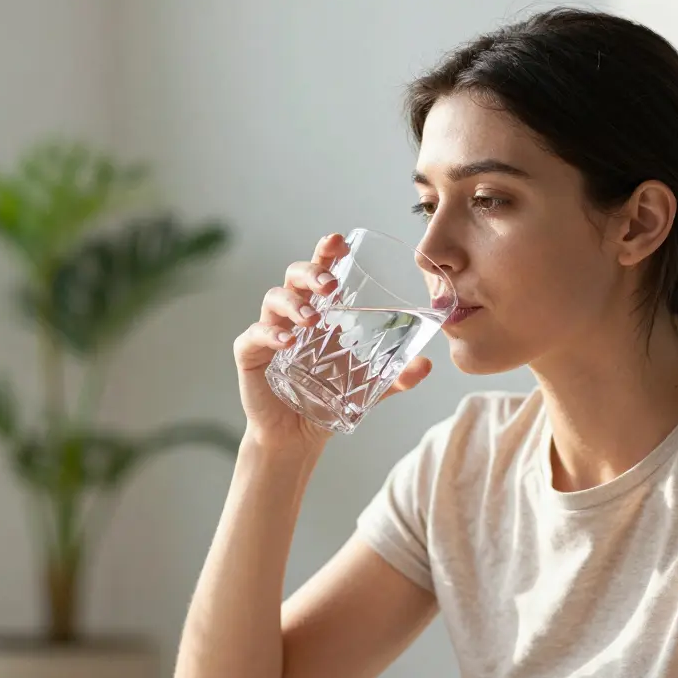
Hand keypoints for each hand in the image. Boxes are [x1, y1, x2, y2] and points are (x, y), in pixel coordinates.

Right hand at [233, 234, 432, 448]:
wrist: (298, 436)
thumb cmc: (328, 400)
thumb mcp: (368, 387)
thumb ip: (396, 376)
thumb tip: (426, 365)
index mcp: (319, 311)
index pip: (320, 271)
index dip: (326, 252)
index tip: (340, 241)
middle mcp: (292, 314)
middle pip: (294, 276)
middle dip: (312, 272)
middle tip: (331, 286)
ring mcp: (269, 331)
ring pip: (273, 298)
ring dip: (294, 303)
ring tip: (312, 318)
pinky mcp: (251, 355)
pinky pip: (254, 335)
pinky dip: (270, 334)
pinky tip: (287, 342)